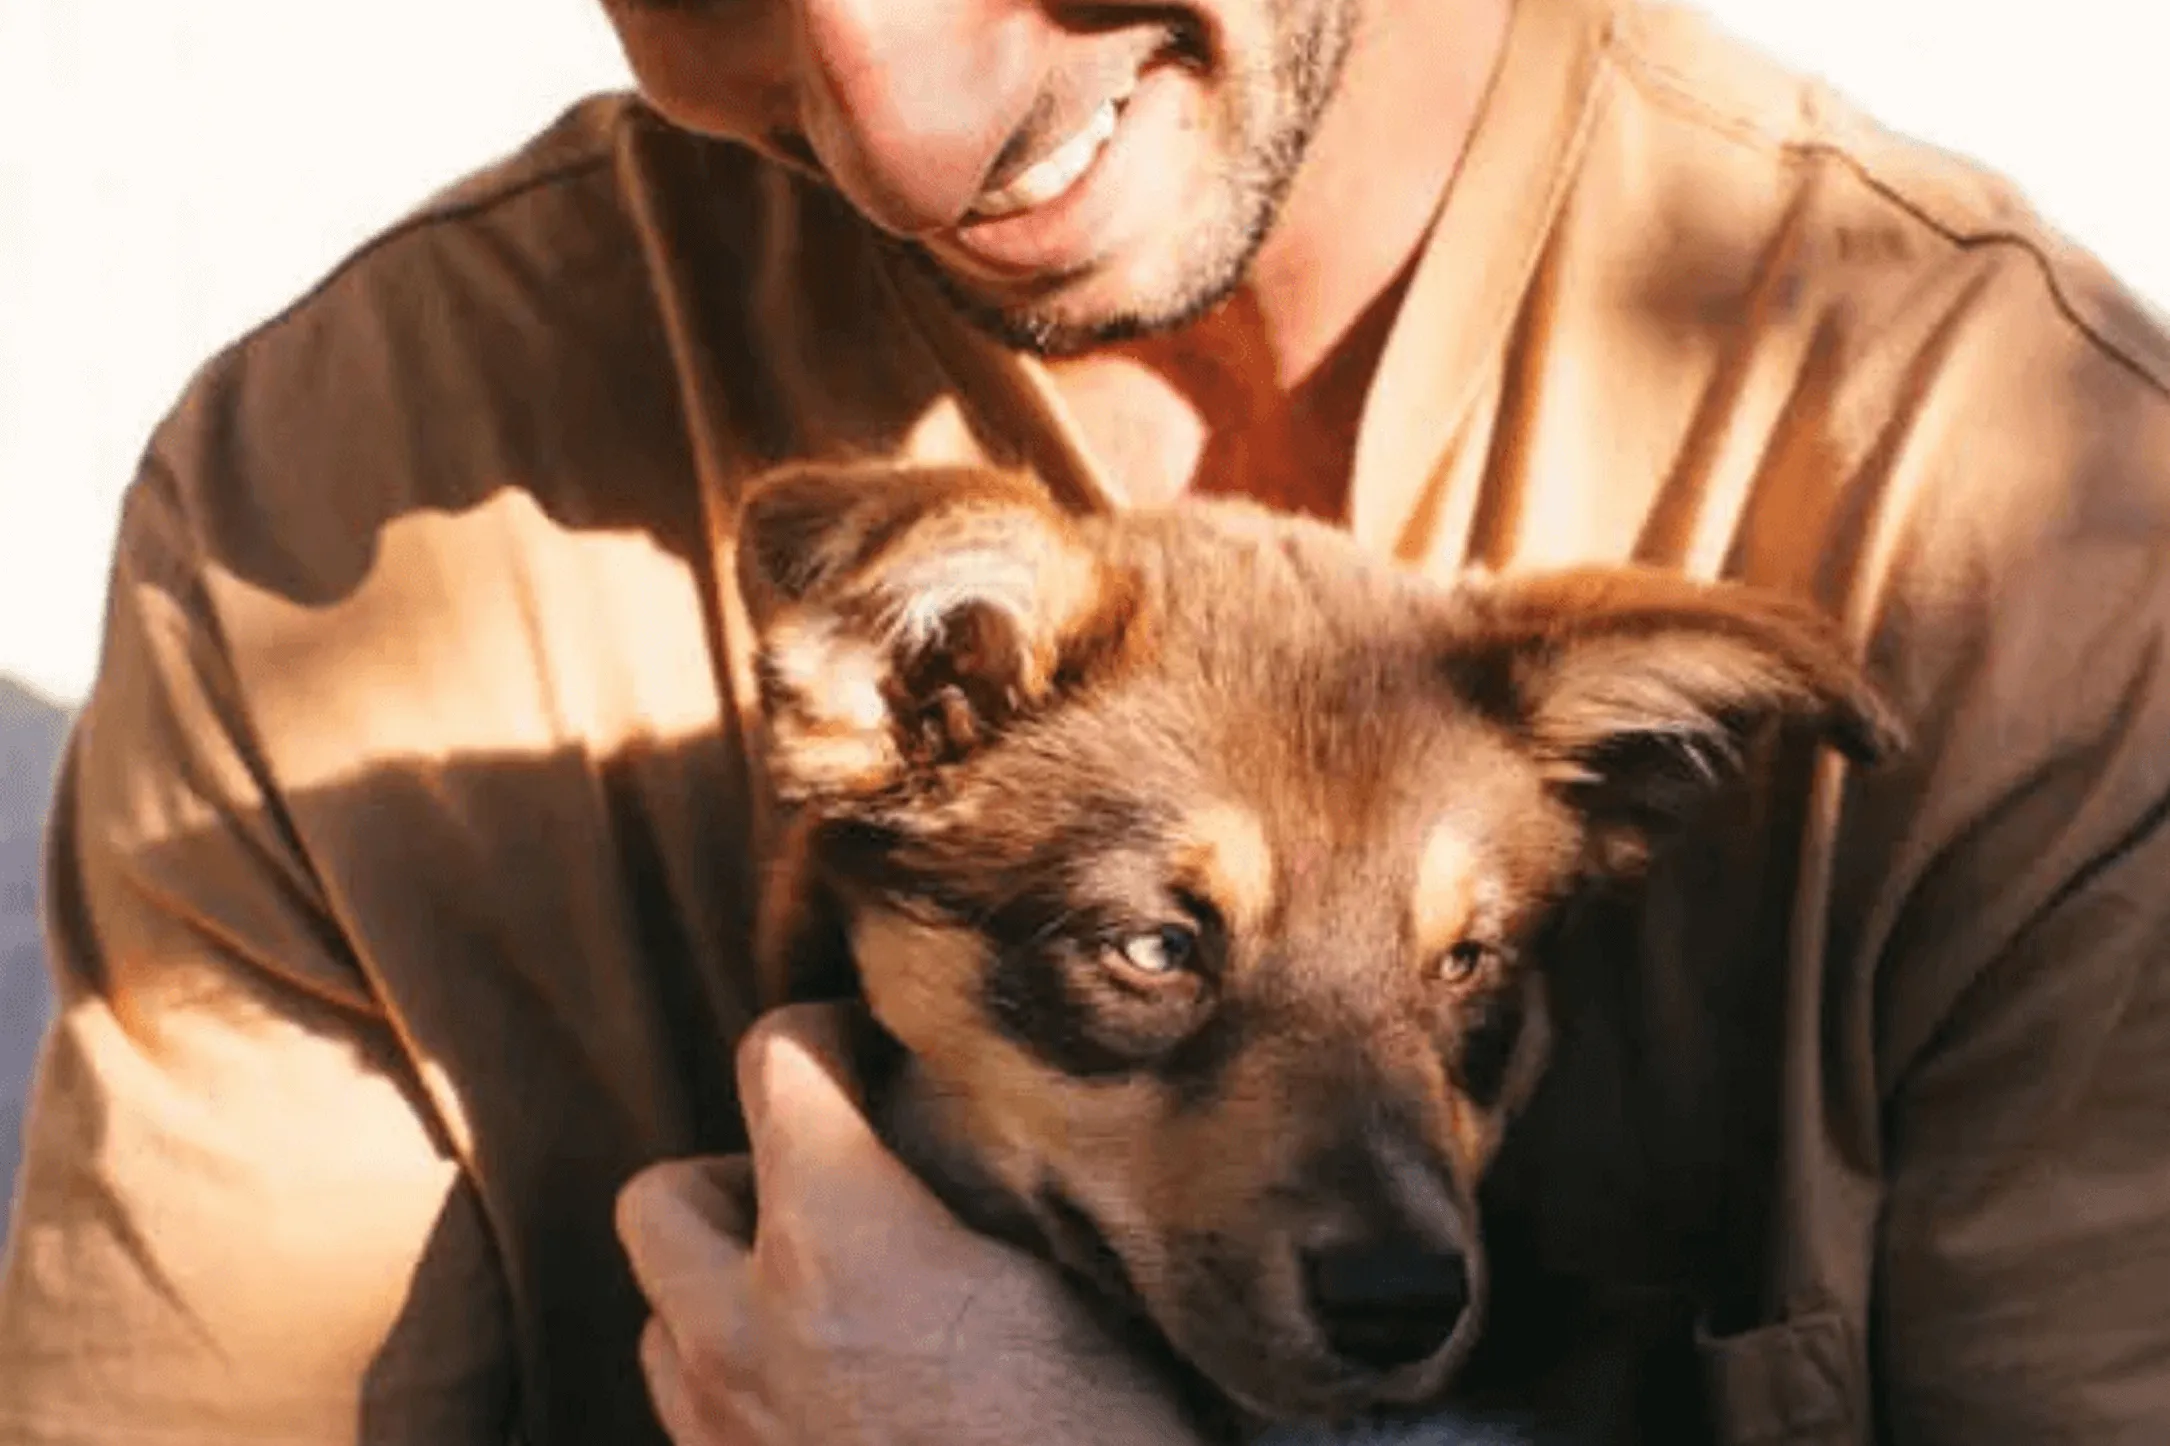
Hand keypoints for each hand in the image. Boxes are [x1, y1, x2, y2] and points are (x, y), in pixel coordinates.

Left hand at [616, 1000, 1204, 1445]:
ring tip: (829, 1294)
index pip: (775, 1060)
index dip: (828, 1033)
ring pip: (659, 1312)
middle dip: (737, 1172)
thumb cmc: (1101, 1441)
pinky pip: (688, 1412)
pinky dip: (732, 1377)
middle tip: (836, 1188)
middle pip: (664, 1193)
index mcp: (840, 1246)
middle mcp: (748, 1336)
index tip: (878, 1055)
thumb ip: (999, 1177)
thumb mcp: (1084, 1284)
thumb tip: (965, 1100)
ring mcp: (727, 1439)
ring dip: (722, 1283)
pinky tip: (830, 1389)